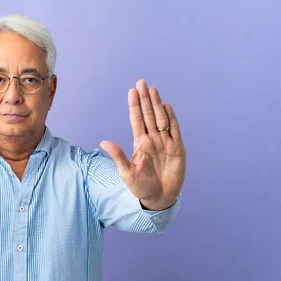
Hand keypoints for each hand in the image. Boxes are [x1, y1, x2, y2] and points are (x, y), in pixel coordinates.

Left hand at [100, 79, 185, 210]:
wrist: (159, 198)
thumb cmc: (140, 186)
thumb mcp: (127, 173)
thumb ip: (118, 156)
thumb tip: (103, 142)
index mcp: (140, 143)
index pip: (136, 120)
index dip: (134, 106)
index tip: (132, 91)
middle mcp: (152, 140)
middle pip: (148, 115)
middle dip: (145, 99)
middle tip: (142, 82)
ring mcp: (165, 143)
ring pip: (161, 119)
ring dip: (157, 105)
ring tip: (153, 90)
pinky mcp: (177, 149)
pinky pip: (174, 130)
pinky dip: (171, 119)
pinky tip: (166, 107)